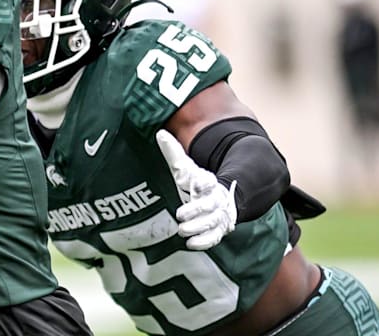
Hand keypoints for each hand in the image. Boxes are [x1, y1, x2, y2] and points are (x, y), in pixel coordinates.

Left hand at [156, 130, 236, 250]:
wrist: (219, 199)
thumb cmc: (196, 184)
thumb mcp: (184, 168)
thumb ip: (173, 154)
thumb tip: (160, 133)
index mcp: (207, 182)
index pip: (208, 181)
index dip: (203, 182)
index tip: (197, 183)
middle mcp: (215, 199)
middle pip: (210, 205)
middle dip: (197, 211)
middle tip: (180, 216)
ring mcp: (219, 216)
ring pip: (212, 223)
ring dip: (198, 228)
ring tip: (182, 231)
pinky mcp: (219, 229)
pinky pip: (215, 237)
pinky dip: (205, 241)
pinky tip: (192, 244)